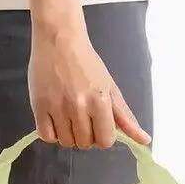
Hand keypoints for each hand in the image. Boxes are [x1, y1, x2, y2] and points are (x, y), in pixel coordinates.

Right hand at [28, 22, 150, 149]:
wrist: (59, 40)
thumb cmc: (87, 64)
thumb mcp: (111, 88)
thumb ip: (126, 118)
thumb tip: (145, 140)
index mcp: (100, 101)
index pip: (105, 141)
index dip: (102, 136)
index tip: (97, 125)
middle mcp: (79, 106)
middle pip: (85, 143)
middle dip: (86, 136)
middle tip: (82, 117)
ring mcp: (57, 107)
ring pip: (66, 142)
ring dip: (69, 135)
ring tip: (68, 116)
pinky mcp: (39, 107)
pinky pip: (47, 136)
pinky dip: (52, 133)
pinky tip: (56, 119)